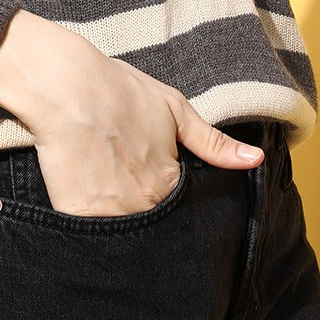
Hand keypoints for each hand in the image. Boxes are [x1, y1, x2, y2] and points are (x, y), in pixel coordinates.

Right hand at [0, 8, 264, 216]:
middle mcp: (144, 207)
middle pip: (149, 226)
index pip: (179, 212)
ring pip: (121, 235)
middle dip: (143, 214)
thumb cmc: (118, 90)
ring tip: (105, 189)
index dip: (166, 199)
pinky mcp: (76, 216)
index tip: (149, 180)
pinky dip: (88, 226)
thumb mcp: (173, 109)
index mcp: (170, 185)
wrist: (64, 84)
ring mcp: (109, 214)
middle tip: (123, 183)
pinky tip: (83, 197)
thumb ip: (213, 142)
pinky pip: (87, 236)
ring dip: (118, 223)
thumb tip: (256, 160)